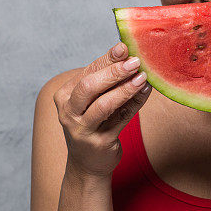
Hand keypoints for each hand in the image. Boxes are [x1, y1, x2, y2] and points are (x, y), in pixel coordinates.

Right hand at [52, 42, 151, 177]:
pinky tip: (145, 92)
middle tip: (135, 61)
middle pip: (89, 86)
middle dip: (114, 72)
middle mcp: (69, 113)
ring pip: (104, 105)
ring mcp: (82, 130)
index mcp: (64, 96)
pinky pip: (121, 119)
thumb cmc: (93, 123)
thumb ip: (106, 78)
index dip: (107, 58)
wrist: (88, 163)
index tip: (124, 47)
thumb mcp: (92, 99)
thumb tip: (127, 52)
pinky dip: (135, 103)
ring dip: (125, 89)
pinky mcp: (99, 143)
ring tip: (142, 77)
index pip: (87, 72)